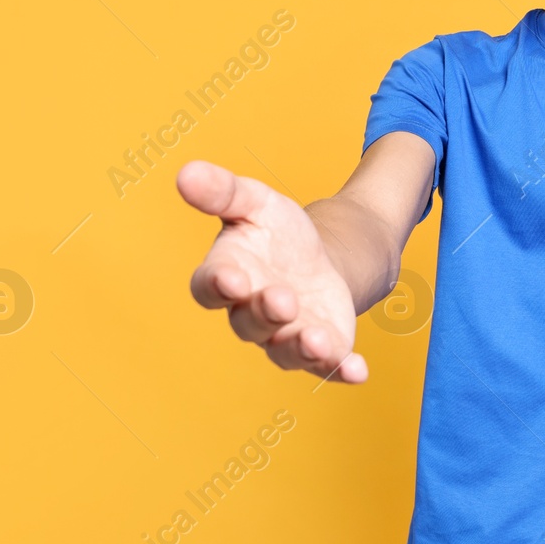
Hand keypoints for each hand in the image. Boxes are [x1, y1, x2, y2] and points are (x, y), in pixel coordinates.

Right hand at [177, 159, 367, 383]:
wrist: (321, 258)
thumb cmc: (277, 233)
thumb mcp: (255, 202)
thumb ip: (223, 191)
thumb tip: (186, 172)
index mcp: (226, 276)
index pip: (209, 287)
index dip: (218, 285)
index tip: (231, 278)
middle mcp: (250, 314)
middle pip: (249, 322)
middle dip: (266, 312)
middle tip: (283, 299)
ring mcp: (284, 336)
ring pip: (285, 351)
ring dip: (301, 348)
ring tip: (318, 340)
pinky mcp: (320, 349)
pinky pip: (328, 367)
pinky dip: (342, 370)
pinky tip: (358, 371)